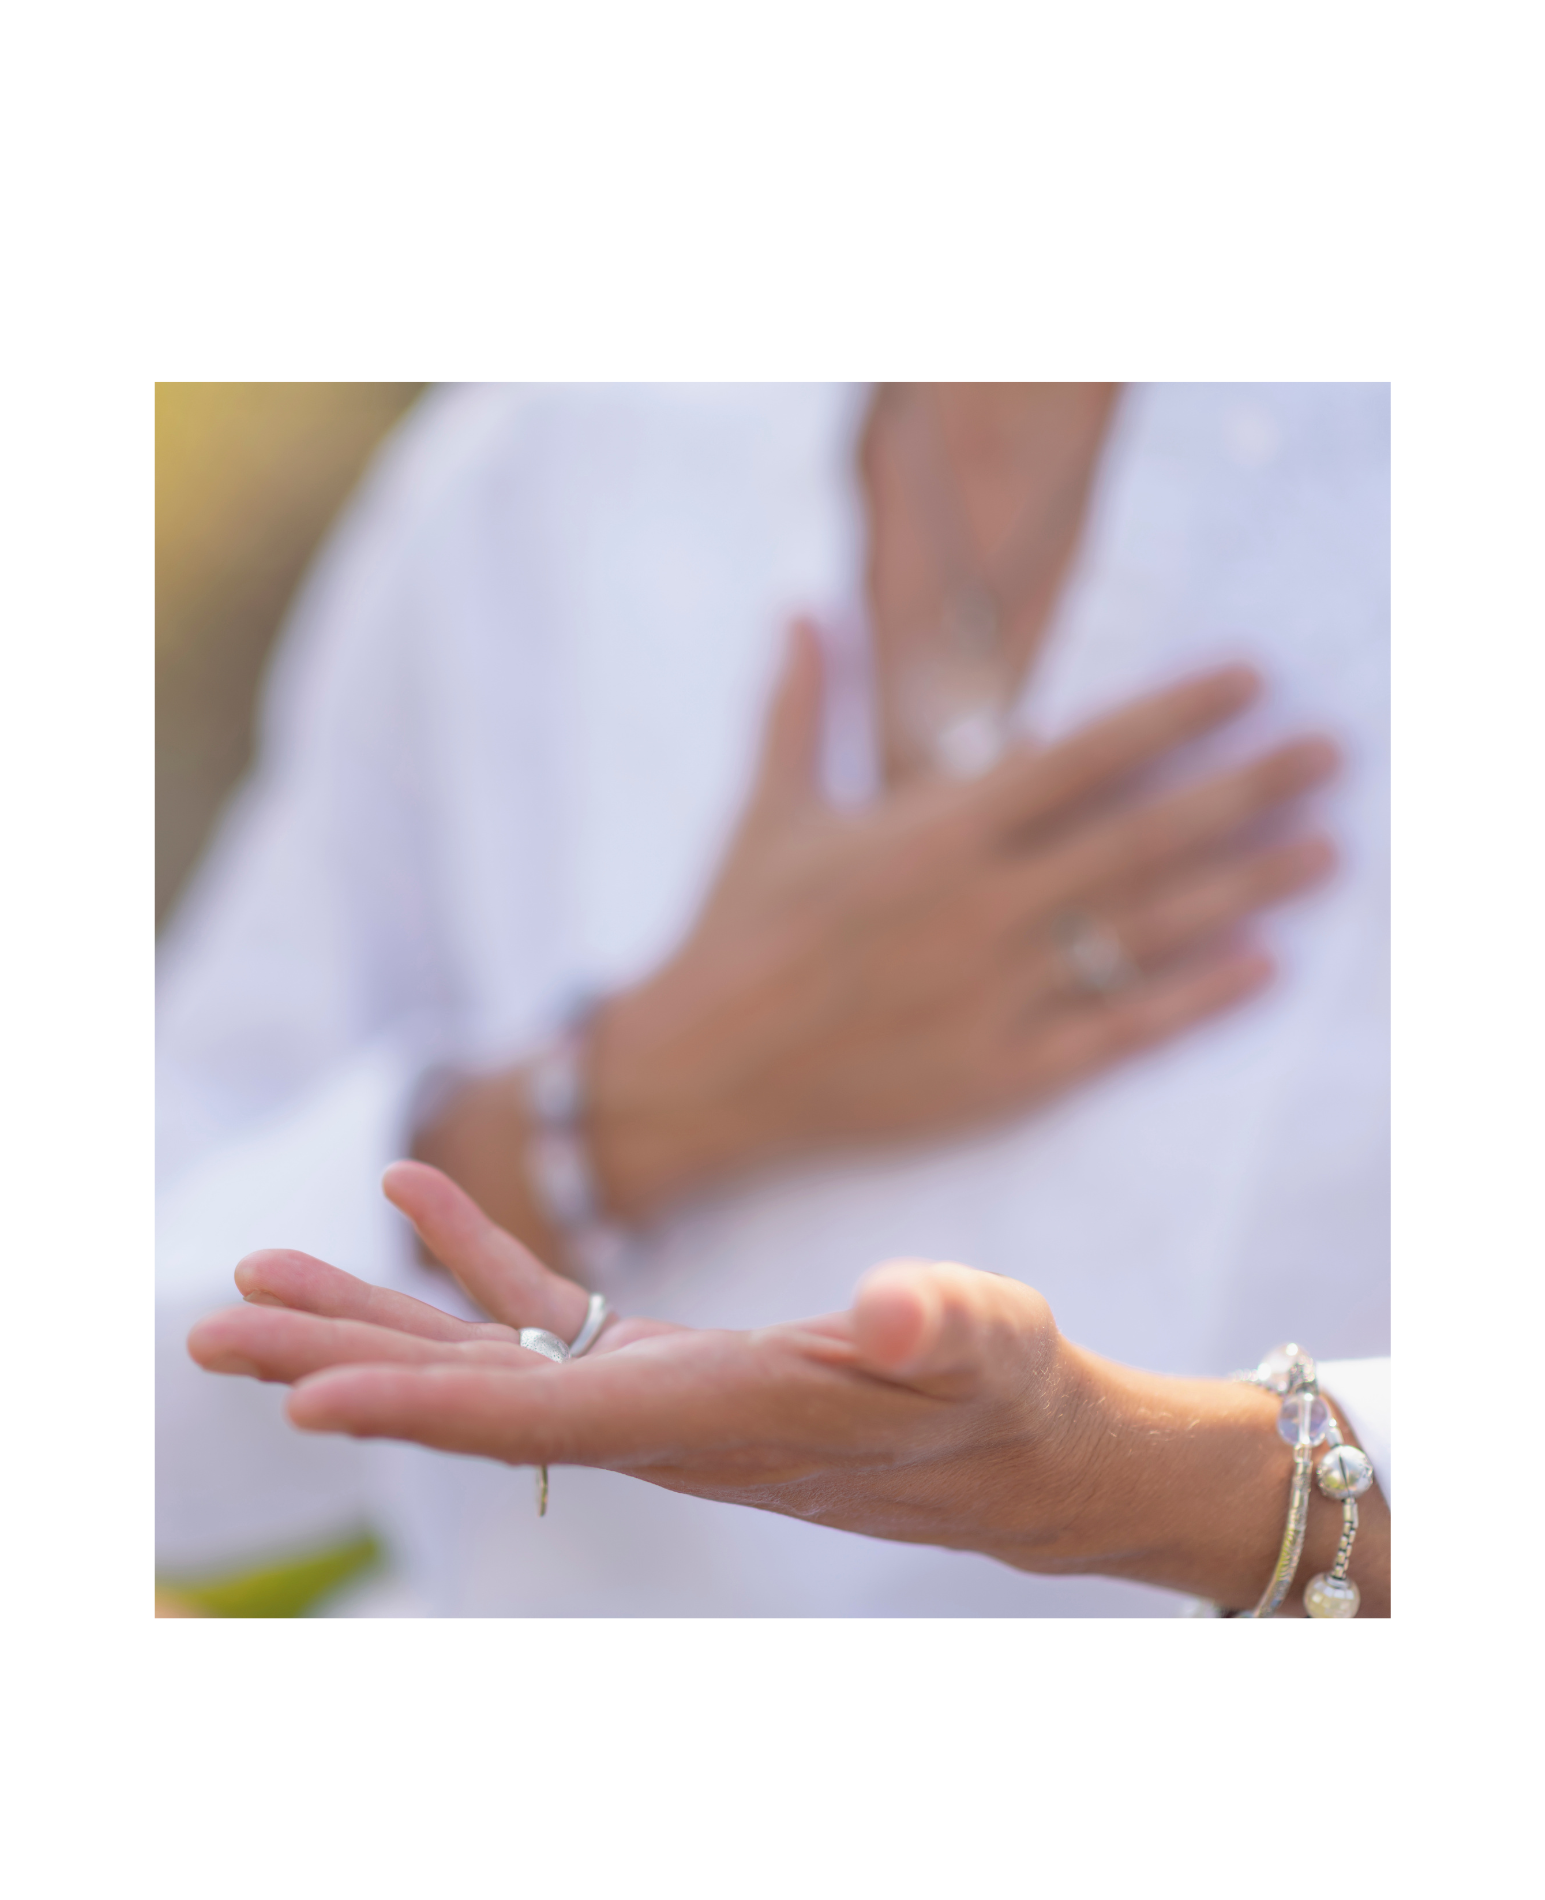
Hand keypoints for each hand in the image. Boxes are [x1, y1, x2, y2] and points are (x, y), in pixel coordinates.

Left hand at [191, 1164, 1389, 1614]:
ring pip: (485, 1356)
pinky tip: (415, 1196)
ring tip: (263, 1276)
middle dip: (342, 1365)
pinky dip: (476, 1254)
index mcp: (719, 1419)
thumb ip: (945, 1326)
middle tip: (213, 1336)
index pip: (550, 1423)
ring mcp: (650, 1396)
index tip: (308, 1399)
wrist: (1023, 1450)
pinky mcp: (666, 1363)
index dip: (429, 1405)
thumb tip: (899, 1303)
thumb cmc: (1014, 1398)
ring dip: (373, 1313)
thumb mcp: (994, 1345)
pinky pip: (547, 1306)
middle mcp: (657, 1423)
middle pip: (472, 1401)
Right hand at [582, 630, 1338, 1216]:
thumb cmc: (736, 931)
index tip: (1250, 680)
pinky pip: (1118, 1032)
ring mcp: (997, 996)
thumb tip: (803, 610)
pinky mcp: (1000, 1077)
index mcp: (933, 833)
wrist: (699, 1069)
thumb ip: (802, 706)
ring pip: (1147, 931)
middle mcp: (981, 909)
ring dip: (1247, 887)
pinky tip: (1261, 966)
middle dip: (1245, 790)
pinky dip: (1193, 999)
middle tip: (1330, 756)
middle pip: (1143, 836)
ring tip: (1324, 853)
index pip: (1083, 754)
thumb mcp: (771, 808)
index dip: (1175, 711)